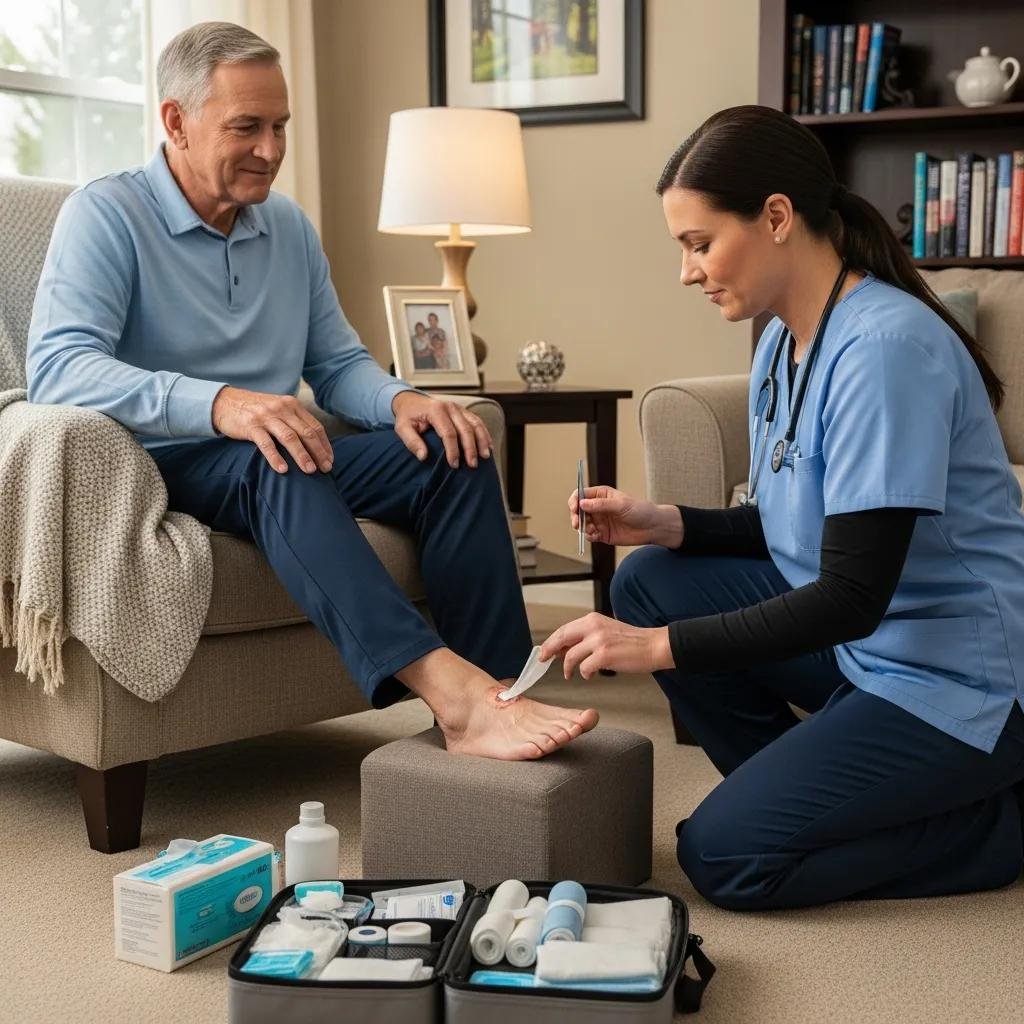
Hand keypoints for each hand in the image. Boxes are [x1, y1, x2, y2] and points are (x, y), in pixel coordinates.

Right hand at [211, 386, 332, 473]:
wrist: (224, 401)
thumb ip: (294, 421)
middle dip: (319, 452)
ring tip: (310, 471)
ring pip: (290, 438)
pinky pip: (266, 444)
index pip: (315, 426)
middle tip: (326, 469)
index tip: (330, 460)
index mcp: (292, 405)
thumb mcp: (278, 409)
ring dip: (302, 456)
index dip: (325, 445)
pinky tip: (283, 470)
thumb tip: (314, 444)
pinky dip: (276, 458)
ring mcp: (266, 417)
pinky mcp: (251, 426)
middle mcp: (282, 409)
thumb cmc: (255, 410)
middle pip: (306, 433)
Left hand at [392, 391, 492, 467]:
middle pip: (466, 429)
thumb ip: (412, 441)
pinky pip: (477, 421)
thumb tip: (423, 457)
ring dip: (482, 441)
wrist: (411, 401)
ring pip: (476, 424)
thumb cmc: (408, 416)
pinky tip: (488, 446)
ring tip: (485, 457)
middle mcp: (450, 407)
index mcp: (436, 410)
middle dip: (470, 449)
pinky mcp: (463, 411)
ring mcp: (459, 408)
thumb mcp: (402, 428)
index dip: (453, 450)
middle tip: (472, 465)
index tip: (454, 465)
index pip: (448, 433)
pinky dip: (485, 434)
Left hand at [539, 612, 673, 678]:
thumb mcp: (605, 632)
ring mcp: (599, 640)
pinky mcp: (604, 655)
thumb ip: (585, 638)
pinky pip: (585, 668)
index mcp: (592, 619)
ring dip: (569, 668)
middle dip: (549, 650)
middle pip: (561, 638)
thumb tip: (564, 649)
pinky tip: (591, 674)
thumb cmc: (632, 642)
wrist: (653, 646)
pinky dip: (585, 674)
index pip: (564, 629)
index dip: (551, 641)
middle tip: (543, 660)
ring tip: (571, 674)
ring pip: (571, 656)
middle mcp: (593, 627)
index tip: (544, 651)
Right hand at [569, 486, 681, 547]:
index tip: (574, 508)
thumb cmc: (640, 510)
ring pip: (582, 524)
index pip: (581, 494)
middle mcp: (598, 507)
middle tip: (576, 523)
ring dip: (583, 527)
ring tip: (592, 530)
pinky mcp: (602, 534)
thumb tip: (582, 503)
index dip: (575, 501)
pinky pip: (589, 535)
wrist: (652, 528)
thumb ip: (601, 505)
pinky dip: (589, 536)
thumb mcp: (621, 505)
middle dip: (575, 517)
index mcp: (601, 495)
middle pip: (578, 510)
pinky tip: (595, 536)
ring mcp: (600, 521)